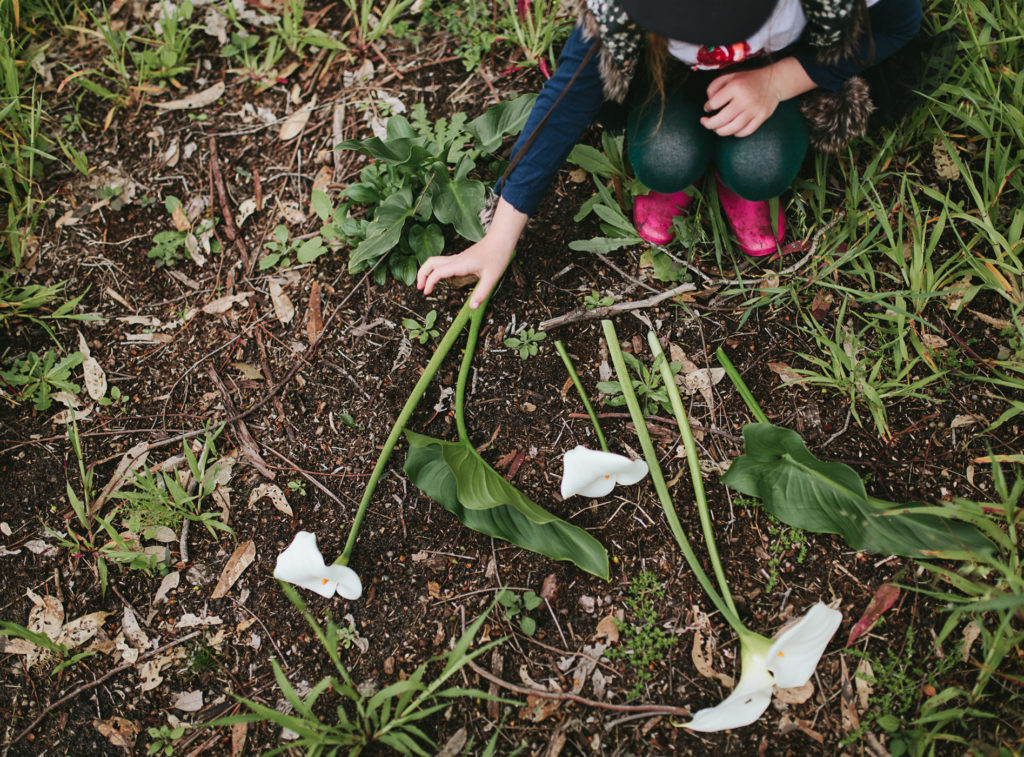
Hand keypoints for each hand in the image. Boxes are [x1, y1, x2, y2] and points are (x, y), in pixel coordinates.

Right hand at [416, 197, 527, 308]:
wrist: (501, 240)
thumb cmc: (497, 255)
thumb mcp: (492, 277)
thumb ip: (481, 293)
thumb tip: (472, 307)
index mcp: (460, 264)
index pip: (437, 272)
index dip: (429, 282)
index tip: (426, 293)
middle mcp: (456, 260)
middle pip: (430, 263)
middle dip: (421, 274)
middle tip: (420, 288)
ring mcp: (458, 258)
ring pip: (435, 261)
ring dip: (426, 271)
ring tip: (425, 284)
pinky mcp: (461, 258)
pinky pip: (442, 262)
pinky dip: (435, 270)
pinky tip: (439, 278)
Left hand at [700, 57, 816, 137]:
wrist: (774, 81)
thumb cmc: (748, 79)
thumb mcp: (730, 76)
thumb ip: (714, 86)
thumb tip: (708, 105)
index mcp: (736, 87)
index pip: (714, 103)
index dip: (707, 107)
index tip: (707, 108)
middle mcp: (745, 99)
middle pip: (721, 120)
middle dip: (709, 124)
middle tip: (705, 122)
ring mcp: (754, 110)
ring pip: (732, 129)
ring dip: (720, 131)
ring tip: (716, 128)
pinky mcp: (762, 117)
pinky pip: (745, 132)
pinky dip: (736, 133)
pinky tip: (732, 129)